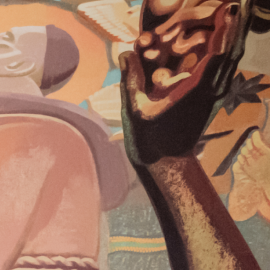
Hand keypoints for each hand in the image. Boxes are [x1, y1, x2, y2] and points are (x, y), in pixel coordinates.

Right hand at [122, 0, 246, 164]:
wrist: (166, 159)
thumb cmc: (149, 137)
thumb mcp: (135, 110)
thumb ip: (131, 80)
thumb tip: (127, 53)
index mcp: (196, 90)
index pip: (218, 54)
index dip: (226, 28)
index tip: (232, 5)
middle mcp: (213, 87)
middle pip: (233, 47)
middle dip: (238, 21)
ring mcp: (216, 88)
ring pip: (233, 53)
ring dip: (237, 29)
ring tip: (238, 5)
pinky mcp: (214, 89)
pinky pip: (226, 61)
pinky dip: (230, 41)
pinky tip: (230, 27)